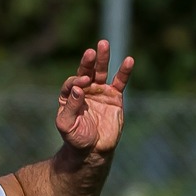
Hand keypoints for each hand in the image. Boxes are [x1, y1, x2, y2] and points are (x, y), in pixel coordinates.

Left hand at [55, 40, 133, 155]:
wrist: (93, 150)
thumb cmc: (76, 138)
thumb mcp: (67, 125)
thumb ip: (70, 107)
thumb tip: (78, 88)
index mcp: (69, 95)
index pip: (73, 83)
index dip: (77, 81)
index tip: (83, 83)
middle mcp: (84, 90)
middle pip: (86, 71)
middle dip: (88, 62)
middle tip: (91, 52)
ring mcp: (99, 91)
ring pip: (101, 72)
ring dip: (102, 58)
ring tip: (103, 44)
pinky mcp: (114, 96)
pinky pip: (119, 81)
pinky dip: (124, 71)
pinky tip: (129, 60)